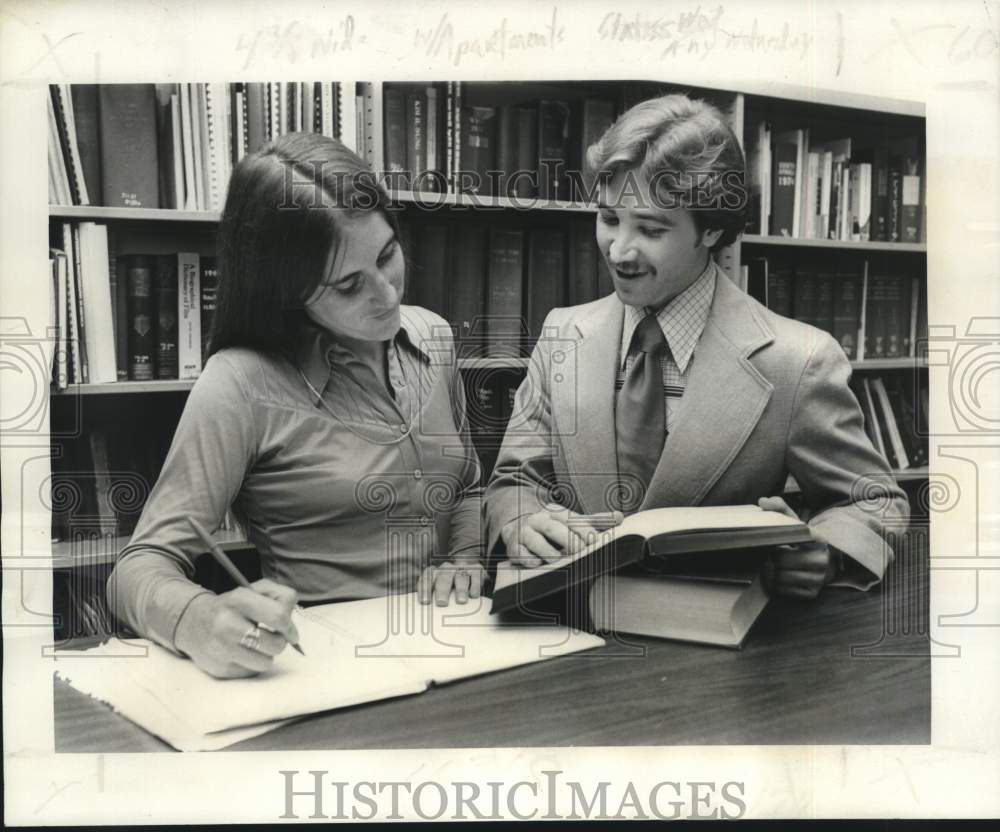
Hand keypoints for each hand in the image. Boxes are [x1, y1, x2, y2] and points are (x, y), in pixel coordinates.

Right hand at [174, 579, 299, 677]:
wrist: (193, 623)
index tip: (289, 630)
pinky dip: (253, 663)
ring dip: (267, 654)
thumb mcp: (253, 590)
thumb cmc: (232, 606)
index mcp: (238, 600)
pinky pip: (252, 672)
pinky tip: (242, 652)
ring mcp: (222, 649)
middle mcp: (227, 624)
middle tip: (274, 637)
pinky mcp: (220, 669)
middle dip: (281, 641)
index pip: (278, 616)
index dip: (290, 626)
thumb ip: (279, 596)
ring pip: (266, 662)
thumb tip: (292, 623)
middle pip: (275, 644)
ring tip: (256, 644)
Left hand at [417, 561, 485, 605]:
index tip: (425, 602)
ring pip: (461, 577)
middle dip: (442, 590)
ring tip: (460, 601)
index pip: (427, 577)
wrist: (469, 568)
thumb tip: (426, 615)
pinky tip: (474, 595)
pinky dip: (475, 585)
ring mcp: (462, 568)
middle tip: (442, 603)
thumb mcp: (440, 589)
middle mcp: (448, 568)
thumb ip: (433, 598)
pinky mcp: (476, 569)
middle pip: (444, 577)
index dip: (425, 588)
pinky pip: (476, 576)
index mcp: (435, 572)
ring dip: (460, 589)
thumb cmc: (451, 586)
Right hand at [500, 504, 624, 567]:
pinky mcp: (514, 546)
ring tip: (559, 560)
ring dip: (547, 550)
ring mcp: (525, 533)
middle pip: (553, 527)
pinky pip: (519, 552)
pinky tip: (537, 565)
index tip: (594, 542)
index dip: (584, 530)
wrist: (519, 526)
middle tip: (580, 552)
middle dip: (567, 540)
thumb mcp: (572, 522)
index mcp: (556, 513)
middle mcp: (539, 520)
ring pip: (534, 539)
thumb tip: (620, 518)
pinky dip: (528, 559)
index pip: (571, 520)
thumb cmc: (553, 528)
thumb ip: (595, 521)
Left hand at [758, 496, 835, 598]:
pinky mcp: (812, 594)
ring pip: (780, 577)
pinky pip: (784, 591)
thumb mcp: (795, 522)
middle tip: (773, 554)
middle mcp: (822, 560)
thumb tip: (762, 502)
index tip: (775, 543)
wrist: (824, 561)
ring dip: (773, 572)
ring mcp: (818, 579)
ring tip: (777, 565)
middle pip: (781, 561)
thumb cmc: (803, 541)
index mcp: (817, 539)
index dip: (775, 543)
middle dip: (773, 557)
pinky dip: (777, 584)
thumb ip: (779, 507)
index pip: (787, 540)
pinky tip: (781, 576)